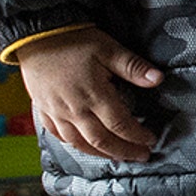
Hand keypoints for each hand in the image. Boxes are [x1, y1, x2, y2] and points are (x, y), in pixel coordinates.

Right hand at [14, 27, 163, 161]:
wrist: (36, 38)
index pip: (121, 124)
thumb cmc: (75, 41)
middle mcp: (75, 110)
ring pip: (80, 144)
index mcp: (94, 95)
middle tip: (140, 156)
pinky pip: (59, 136)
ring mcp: (57, 113)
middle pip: (102, 140)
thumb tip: (158, 79)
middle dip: (124, 151)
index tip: (150, 141)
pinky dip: (75, 146)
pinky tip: (85, 147)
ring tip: (116, 157)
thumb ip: (133, 67)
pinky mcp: (44, 111)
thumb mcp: (109, 49)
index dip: (137, 136)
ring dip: (101, 154)